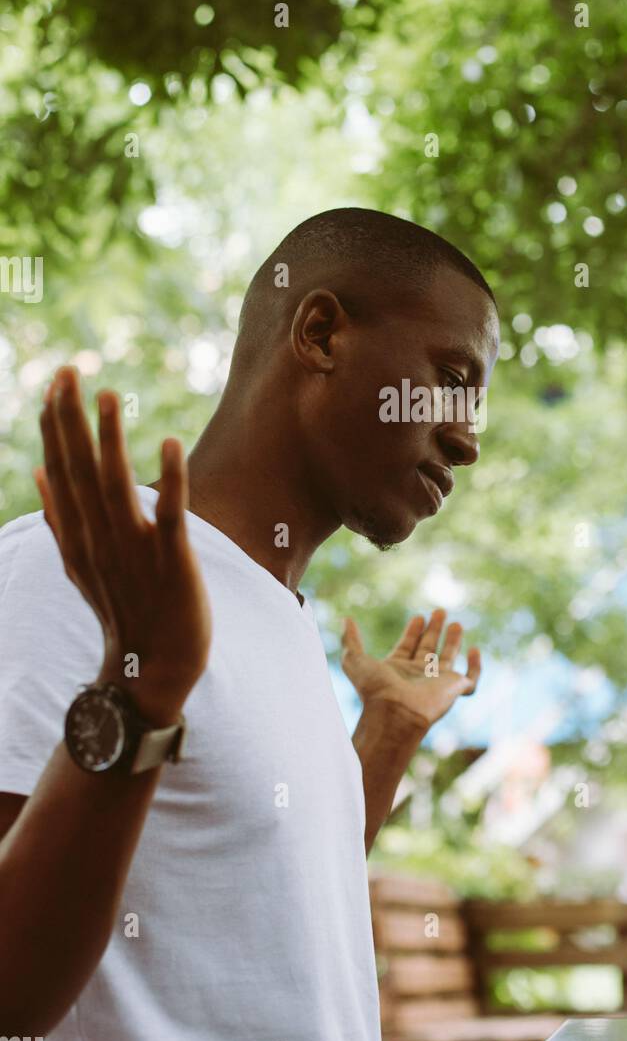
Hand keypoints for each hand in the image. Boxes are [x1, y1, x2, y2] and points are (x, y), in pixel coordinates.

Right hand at [34, 366, 211, 726]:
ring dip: (111, 439)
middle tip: (69, 370)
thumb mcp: (83, 563)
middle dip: (72, 420)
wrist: (154, 669)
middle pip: (81, 470)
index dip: (57, 427)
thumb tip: (39, 473)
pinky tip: (169, 442)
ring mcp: (136, 549)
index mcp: (82, 535)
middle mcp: (102, 538)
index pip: (63, 471)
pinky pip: (171, 515)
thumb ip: (61, 518)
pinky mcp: (173, 561)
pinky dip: (170, 480)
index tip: (55, 383)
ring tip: (108, 394)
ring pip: (117, 485)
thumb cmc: (125, 609)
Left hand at [341, 608, 480, 732]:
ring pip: (448, 659)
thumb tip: (345, 620)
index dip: (413, 631)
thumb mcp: (354, 660)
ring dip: (452, 640)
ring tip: (456, 623)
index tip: (418, 617)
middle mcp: (418, 675)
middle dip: (434, 630)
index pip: (408, 646)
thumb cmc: (374, 690)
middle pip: (428, 649)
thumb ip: (350, 640)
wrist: (395, 714)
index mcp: (398, 669)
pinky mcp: (455, 689)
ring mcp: (437, 683)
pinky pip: (471, 678)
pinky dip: (475, 666)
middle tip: (438, 611)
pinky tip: (474, 650)